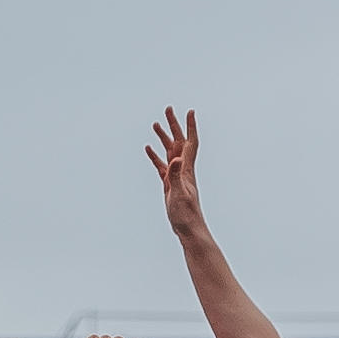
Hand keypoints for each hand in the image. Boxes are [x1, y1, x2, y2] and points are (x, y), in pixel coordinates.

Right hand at [146, 108, 204, 235]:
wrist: (188, 228)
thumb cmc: (185, 214)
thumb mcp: (179, 193)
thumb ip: (175, 175)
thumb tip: (175, 158)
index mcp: (186, 169)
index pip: (190, 143)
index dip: (190, 127)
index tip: (189, 111)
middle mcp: (183, 169)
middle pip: (179, 142)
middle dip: (174, 125)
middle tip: (168, 109)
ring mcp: (176, 176)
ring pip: (169, 151)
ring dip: (164, 137)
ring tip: (156, 124)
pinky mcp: (169, 184)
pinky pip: (161, 166)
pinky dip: (155, 156)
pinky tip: (148, 149)